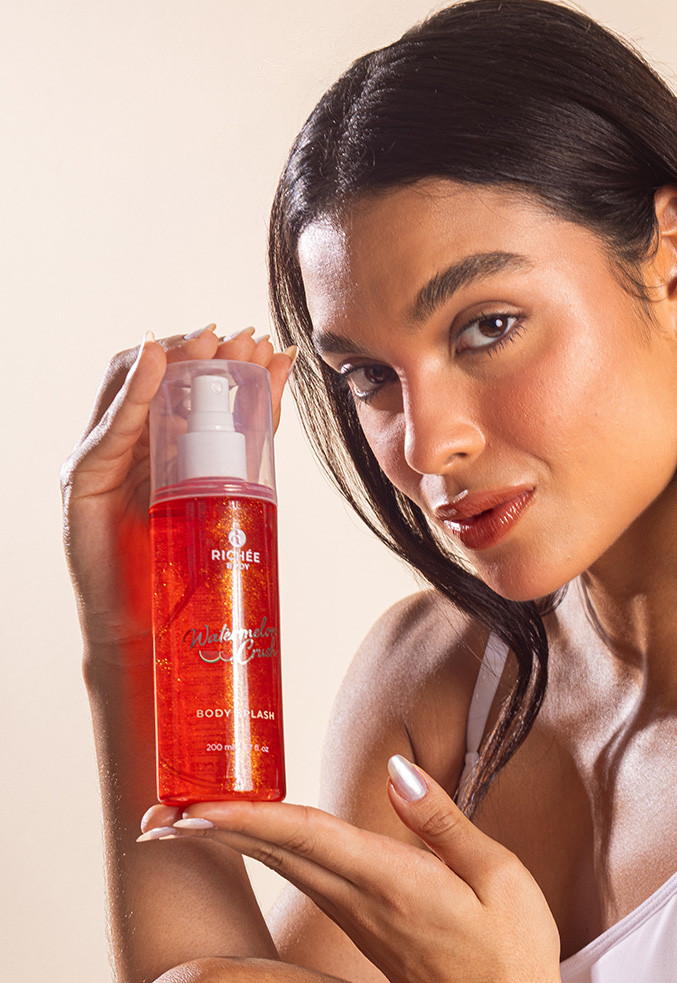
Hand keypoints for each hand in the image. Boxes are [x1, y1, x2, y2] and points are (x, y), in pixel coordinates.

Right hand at [61, 326, 294, 657]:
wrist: (157, 633)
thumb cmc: (192, 568)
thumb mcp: (230, 491)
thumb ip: (248, 442)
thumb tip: (277, 385)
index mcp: (160, 446)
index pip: (185, 386)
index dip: (220, 360)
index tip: (262, 346)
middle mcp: (125, 445)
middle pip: (157, 378)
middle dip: (201, 352)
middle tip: (243, 338)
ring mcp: (99, 460)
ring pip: (129, 389)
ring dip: (172, 359)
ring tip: (211, 341)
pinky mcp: (81, 483)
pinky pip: (109, 429)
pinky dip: (133, 391)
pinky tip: (156, 361)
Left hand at [139, 758, 567, 982]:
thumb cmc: (510, 951)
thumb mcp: (497, 876)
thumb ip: (441, 819)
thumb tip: (398, 769)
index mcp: (393, 883)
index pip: (307, 838)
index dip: (248, 817)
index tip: (195, 805)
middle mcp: (362, 901)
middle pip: (275, 855)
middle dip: (213, 831)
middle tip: (156, 815)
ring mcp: (358, 917)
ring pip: (282, 868)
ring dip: (231, 840)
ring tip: (186, 821)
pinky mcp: (365, 925)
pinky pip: (302, 878)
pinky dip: (267, 852)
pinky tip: (256, 839)